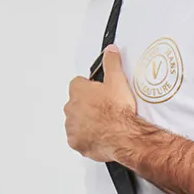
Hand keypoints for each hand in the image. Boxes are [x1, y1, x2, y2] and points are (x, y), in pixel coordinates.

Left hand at [65, 44, 136, 161]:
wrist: (122, 136)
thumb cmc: (118, 111)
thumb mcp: (117, 80)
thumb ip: (111, 62)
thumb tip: (110, 51)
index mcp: (77, 90)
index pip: (79, 83)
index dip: (91, 88)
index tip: (100, 92)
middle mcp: (70, 108)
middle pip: (76, 103)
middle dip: (87, 105)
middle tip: (104, 109)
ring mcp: (72, 126)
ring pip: (76, 121)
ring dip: (86, 122)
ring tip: (104, 124)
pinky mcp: (75, 142)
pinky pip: (78, 139)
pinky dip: (87, 138)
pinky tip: (100, 136)